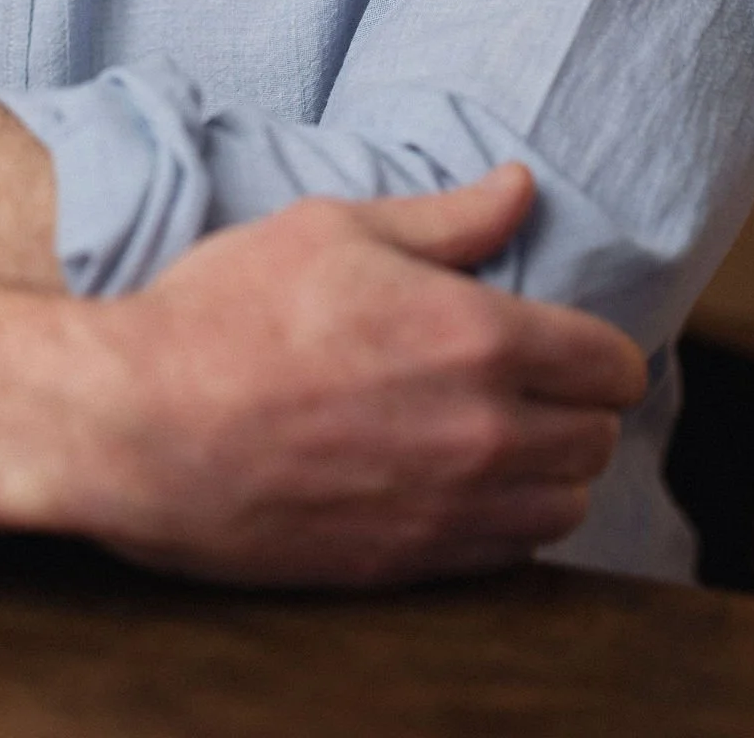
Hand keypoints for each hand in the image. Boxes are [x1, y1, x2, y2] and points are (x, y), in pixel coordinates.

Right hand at [72, 164, 644, 585]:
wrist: (142, 424)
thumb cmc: (228, 310)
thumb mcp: (333, 228)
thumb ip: (445, 219)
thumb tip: (521, 187)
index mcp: (477, 337)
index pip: (611, 364)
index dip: (595, 346)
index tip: (560, 337)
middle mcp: (483, 434)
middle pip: (599, 439)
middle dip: (575, 405)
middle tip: (522, 380)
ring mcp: (449, 512)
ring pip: (564, 507)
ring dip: (547, 470)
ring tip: (494, 435)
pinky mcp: (409, 566)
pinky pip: (508, 556)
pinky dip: (503, 522)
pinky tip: (453, 484)